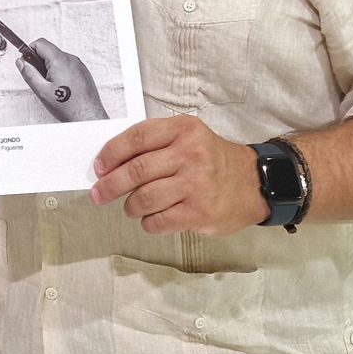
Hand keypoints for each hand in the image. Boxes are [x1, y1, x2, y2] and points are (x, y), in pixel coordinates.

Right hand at [17, 39, 108, 121]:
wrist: (88, 116)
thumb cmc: (68, 106)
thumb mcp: (42, 91)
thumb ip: (29, 73)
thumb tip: (21, 62)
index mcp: (60, 60)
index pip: (40, 43)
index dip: (29, 51)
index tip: (27, 62)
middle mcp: (71, 59)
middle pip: (49, 51)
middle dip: (40, 62)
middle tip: (39, 80)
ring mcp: (79, 65)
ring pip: (58, 59)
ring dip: (50, 68)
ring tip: (51, 87)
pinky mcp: (83, 72)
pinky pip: (67, 66)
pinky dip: (60, 73)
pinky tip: (61, 88)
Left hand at [90, 114, 264, 236]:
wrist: (254, 183)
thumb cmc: (212, 159)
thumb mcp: (188, 137)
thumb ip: (155, 143)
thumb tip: (112, 163)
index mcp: (183, 130)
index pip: (136, 138)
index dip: (111, 154)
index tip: (99, 167)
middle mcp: (190, 154)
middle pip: (136, 171)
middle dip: (110, 185)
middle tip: (99, 194)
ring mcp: (195, 184)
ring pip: (144, 198)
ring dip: (130, 206)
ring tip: (131, 207)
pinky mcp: (199, 212)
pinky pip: (158, 221)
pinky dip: (148, 223)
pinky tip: (151, 219)